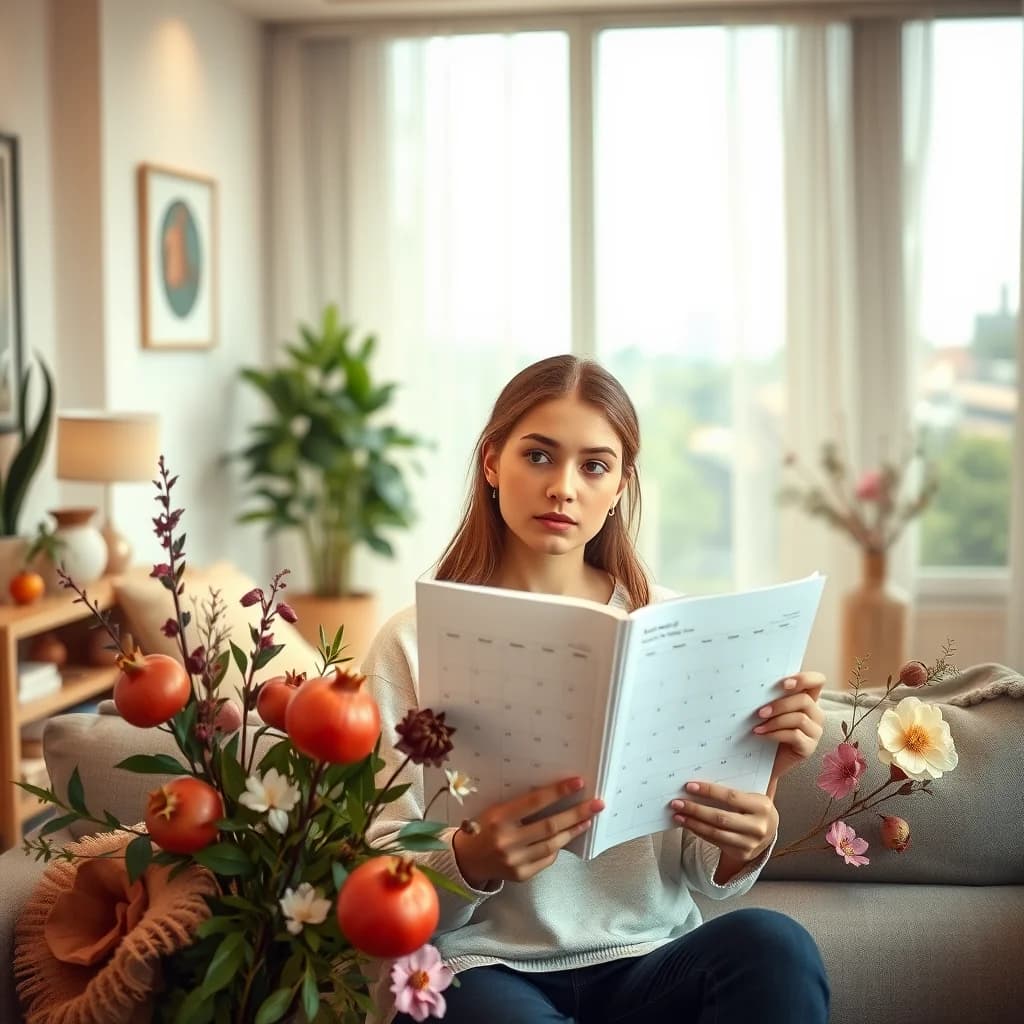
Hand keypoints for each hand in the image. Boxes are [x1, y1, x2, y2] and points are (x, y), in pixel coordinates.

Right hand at [452, 777, 603, 888]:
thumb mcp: (496, 809)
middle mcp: (507, 840)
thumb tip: (555, 794)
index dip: (558, 792)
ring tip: (587, 820)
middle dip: (577, 813)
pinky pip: (546, 859)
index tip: (579, 783)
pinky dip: (558, 847)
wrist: (467, 859)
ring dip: (573, 830)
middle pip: (550, 825)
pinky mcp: (521, 875)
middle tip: (597, 804)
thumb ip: (520, 804)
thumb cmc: (485, 826)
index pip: (535, 801)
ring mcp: (514, 860)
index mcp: (499, 817)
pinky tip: (565, 837)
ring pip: (552, 844)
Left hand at [669, 781, 777, 871]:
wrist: (768, 833)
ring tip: (678, 815)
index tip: (689, 786)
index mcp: (762, 806)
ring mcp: (750, 843)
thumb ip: (738, 786)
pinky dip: (699, 832)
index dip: (709, 791)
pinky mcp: (741, 853)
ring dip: (693, 823)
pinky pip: (715, 841)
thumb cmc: (755, 808)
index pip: (731, 797)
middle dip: (695, 809)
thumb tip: (704, 775)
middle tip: (677, 802)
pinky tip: (688, 824)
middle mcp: (758, 826)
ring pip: (715, 832)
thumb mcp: (753, 795)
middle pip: (720, 817)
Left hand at [753, 671, 825, 787]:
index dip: (805, 679)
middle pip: (804, 700)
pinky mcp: (809, 748)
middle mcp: (815, 714)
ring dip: (775, 721)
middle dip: (780, 705)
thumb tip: (758, 684)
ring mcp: (815, 732)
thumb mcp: (770, 710)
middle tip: (760, 712)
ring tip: (758, 726)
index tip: (784, 684)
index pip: (818, 681)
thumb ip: (772, 696)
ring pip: (799, 718)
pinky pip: (795, 736)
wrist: (763, 760)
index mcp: (807, 699)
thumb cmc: (766, 729)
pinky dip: (775, 734)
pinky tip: (762, 735)